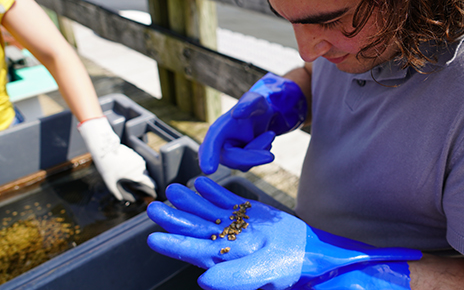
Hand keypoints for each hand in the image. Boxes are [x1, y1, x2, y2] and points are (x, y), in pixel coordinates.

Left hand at [78, 117, 156, 201]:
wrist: (105, 150)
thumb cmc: (107, 167)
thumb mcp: (110, 182)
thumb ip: (116, 193)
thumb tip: (120, 199)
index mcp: (136, 176)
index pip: (150, 183)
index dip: (152, 189)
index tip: (153, 192)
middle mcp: (141, 168)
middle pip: (146, 177)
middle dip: (144, 181)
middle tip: (137, 184)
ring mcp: (139, 160)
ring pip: (142, 169)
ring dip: (138, 173)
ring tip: (126, 173)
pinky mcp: (136, 154)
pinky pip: (138, 163)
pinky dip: (134, 166)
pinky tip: (125, 166)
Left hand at [146, 177, 420, 289]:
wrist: (312, 252)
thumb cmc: (288, 268)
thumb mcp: (262, 273)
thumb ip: (233, 278)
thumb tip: (203, 281)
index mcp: (224, 259)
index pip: (193, 251)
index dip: (173, 243)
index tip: (152, 237)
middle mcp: (225, 243)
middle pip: (195, 228)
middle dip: (175, 218)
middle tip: (154, 207)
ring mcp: (236, 226)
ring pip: (207, 212)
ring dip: (190, 201)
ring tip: (173, 190)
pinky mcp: (248, 214)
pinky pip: (226, 201)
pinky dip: (213, 191)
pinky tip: (200, 182)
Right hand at [198, 73, 306, 173]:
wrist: (264, 115)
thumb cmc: (256, 106)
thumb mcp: (255, 100)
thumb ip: (248, 104)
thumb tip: (237, 113)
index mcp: (218, 129)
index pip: (211, 143)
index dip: (208, 156)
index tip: (209, 170)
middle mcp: (219, 144)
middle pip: (232, 159)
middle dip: (252, 157)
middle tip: (271, 156)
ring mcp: (229, 155)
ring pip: (245, 163)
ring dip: (261, 150)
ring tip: (269, 134)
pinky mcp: (239, 161)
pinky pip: (252, 164)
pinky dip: (262, 153)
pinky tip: (264, 140)